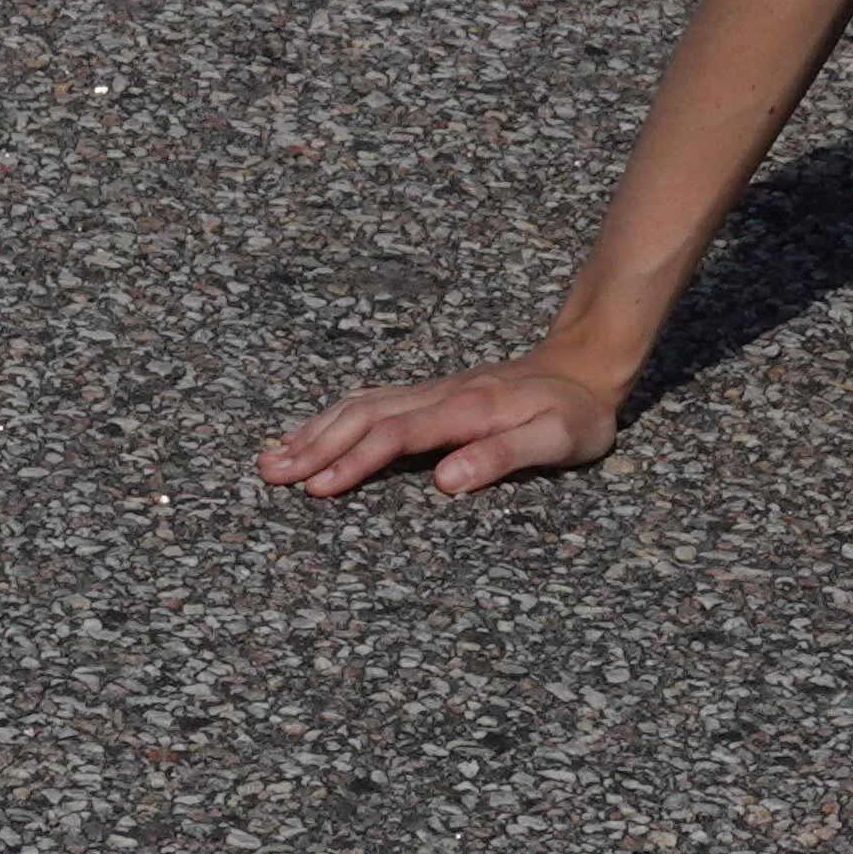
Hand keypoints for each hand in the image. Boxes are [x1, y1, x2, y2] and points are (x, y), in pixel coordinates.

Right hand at [258, 354, 624, 498]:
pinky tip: (310, 432)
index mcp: (464, 411)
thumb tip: (445, 482)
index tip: (316, 488)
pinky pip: (371, 401)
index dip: (353, 462)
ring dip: (313, 430)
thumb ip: (500, 457)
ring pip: (359, 404)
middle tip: (269, 473)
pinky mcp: (429, 394)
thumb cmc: (574, 414)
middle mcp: (438, 395)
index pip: (395, 436)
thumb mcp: (555, 441)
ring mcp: (430, 391)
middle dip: (313, 445)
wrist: (583, 365)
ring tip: (272, 457)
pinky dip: (333, 417)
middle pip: (362, 416)